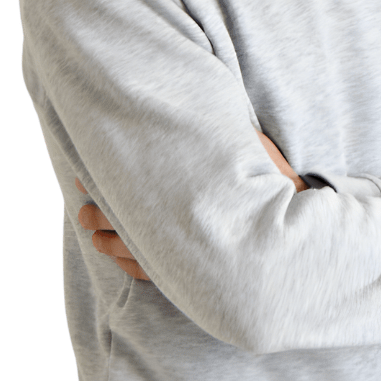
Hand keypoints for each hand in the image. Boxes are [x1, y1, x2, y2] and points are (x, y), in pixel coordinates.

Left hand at [76, 130, 306, 278]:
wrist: (301, 240)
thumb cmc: (279, 189)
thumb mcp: (255, 148)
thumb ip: (227, 132)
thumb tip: (198, 101)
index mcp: (189, 195)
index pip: (136, 188)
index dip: (108, 182)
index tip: (85, 173)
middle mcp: (184, 229)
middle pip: (130, 218)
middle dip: (103, 209)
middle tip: (79, 202)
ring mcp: (187, 259)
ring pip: (135, 250)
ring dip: (109, 239)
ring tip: (89, 229)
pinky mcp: (193, 279)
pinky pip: (151, 274)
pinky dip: (129, 264)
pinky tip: (115, 256)